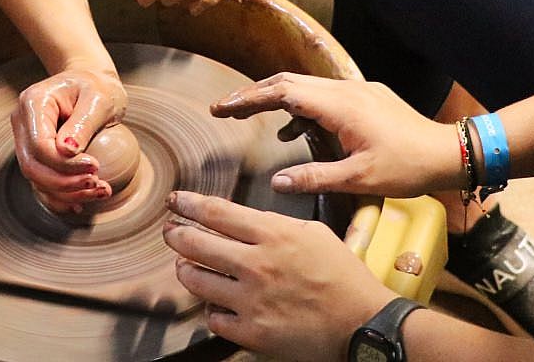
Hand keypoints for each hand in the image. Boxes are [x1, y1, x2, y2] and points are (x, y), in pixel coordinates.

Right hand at [10, 68, 127, 213]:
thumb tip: (66, 152)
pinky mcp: (36, 155)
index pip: (39, 145)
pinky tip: (81, 203)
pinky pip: (42, 182)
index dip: (64, 164)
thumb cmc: (97, 87)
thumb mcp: (98, 98)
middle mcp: (23, 122)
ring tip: (99, 191)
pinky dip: (60, 197)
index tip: (95, 167)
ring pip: (36, 179)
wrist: (93, 84)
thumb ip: (82, 123)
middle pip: (32, 166)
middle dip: (64, 183)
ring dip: (66, 194)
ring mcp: (26, 140)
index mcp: (33, 102)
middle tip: (97, 183)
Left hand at [162, 191, 394, 360]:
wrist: (362, 323)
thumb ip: (278, 225)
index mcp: (273, 235)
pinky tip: (218, 304)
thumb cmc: (343, 276)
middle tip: (171, 232)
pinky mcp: (251, 332)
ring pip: (196, 281)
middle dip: (176, 235)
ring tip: (187, 267)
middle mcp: (256, 264)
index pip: (216, 213)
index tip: (175, 201)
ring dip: (187, 271)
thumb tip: (246, 222)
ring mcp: (251, 300)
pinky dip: (213, 310)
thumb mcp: (314, 233)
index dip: (189, 205)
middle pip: (195, 244)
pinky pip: (213, 319)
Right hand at [211, 72, 459, 198]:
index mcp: (339, 106)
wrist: (449, 152)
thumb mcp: (358, 179)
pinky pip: (322, 95)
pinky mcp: (366, 97)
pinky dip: (300, 107)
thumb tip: (276, 181)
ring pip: (305, 86)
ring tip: (248, 115)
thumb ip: (314, 177)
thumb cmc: (406, 168)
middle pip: (288, 82)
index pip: (283, 92)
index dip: (248, 99)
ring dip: (274, 97)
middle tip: (224, 109)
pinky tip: (290, 131)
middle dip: (253, 93)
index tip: (221, 108)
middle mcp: (345, 90)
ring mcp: (356, 91)